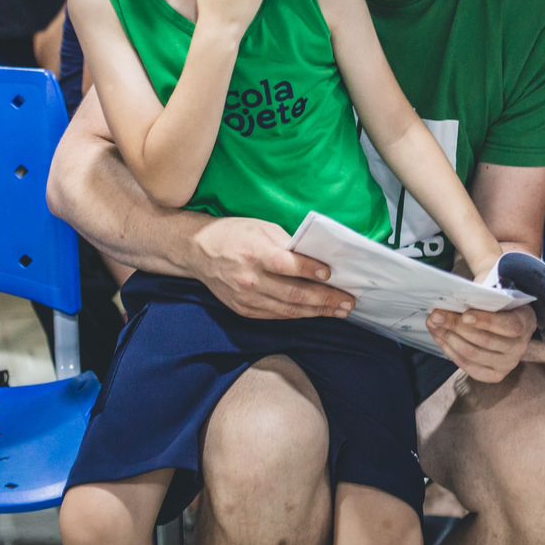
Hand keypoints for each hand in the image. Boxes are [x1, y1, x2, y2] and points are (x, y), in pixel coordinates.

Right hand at [190, 216, 353, 319]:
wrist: (197, 251)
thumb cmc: (235, 234)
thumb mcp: (262, 228)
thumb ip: (288, 244)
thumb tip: (317, 257)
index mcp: (255, 254)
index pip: (288, 266)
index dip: (311, 271)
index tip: (332, 274)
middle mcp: (250, 279)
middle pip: (293, 294)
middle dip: (325, 299)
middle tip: (348, 302)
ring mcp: (246, 298)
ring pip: (288, 310)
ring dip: (317, 312)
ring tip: (339, 311)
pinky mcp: (243, 309)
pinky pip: (276, 316)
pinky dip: (298, 315)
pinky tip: (315, 312)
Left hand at [427, 304, 534, 383]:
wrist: (508, 319)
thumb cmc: (499, 303)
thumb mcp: (496, 293)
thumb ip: (480, 296)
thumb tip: (452, 301)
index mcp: (525, 321)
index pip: (507, 325)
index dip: (485, 321)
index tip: (464, 315)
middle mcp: (520, 346)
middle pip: (485, 340)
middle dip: (456, 326)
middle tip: (436, 315)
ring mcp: (508, 364)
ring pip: (473, 354)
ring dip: (449, 338)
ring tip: (434, 325)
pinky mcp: (494, 375)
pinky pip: (469, 366)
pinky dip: (451, 352)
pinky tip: (441, 339)